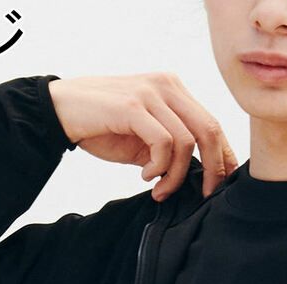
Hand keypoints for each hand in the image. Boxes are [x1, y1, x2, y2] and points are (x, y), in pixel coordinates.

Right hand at [48, 73, 238, 199]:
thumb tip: (201, 176)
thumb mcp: (145, 141)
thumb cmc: (103, 127)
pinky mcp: (134, 105)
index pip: (212, 124)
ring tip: (159, 188)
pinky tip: (144, 176)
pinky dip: (159, 167)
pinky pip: (163, 143)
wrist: (62, 111)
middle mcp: (167, 86)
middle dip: (213, 169)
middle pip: (209, 130)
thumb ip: (172, 151)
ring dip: (176, 175)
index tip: (222, 184)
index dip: (224, 156)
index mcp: (174, 91)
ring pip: (186, 141)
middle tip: (204, 195)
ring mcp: (151, 93)